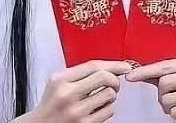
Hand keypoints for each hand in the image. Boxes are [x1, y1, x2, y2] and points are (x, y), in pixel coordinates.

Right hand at [12, 60, 131, 122]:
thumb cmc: (51, 104)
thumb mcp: (56, 83)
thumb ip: (77, 74)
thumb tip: (108, 68)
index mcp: (60, 80)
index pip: (92, 66)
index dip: (112, 65)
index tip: (124, 66)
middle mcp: (68, 94)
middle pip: (104, 77)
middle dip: (114, 80)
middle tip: (114, 83)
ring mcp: (77, 111)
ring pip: (109, 95)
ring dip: (110, 96)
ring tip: (101, 98)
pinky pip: (109, 111)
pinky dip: (108, 109)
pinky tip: (98, 109)